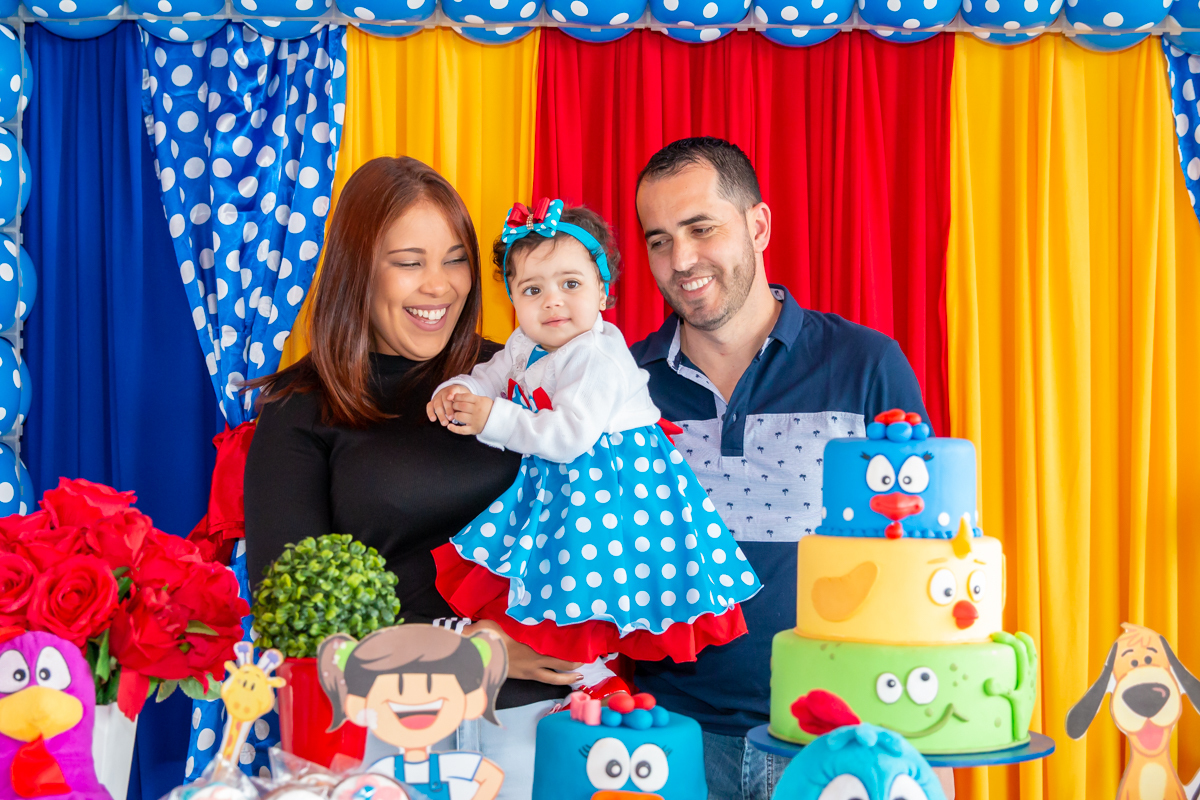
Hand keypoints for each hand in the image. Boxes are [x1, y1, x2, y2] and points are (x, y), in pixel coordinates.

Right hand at [427, 385, 467, 426]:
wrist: (451, 394)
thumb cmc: (460, 399)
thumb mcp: (464, 397)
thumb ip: (464, 402)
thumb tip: (464, 413)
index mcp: (454, 390)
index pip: (453, 390)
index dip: (451, 393)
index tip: (450, 398)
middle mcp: (444, 392)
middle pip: (445, 400)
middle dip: (448, 410)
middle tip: (451, 419)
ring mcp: (437, 397)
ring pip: (437, 404)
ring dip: (440, 414)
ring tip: (444, 423)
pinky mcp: (432, 402)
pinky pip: (429, 406)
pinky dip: (430, 413)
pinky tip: (433, 419)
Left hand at [447, 393, 493, 435]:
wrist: (500, 420)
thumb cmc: (489, 409)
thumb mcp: (484, 400)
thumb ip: (472, 398)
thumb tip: (456, 396)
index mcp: (480, 401)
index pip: (464, 396)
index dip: (457, 396)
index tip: (454, 398)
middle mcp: (477, 410)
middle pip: (460, 406)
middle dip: (454, 405)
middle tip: (454, 406)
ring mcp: (475, 420)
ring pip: (459, 416)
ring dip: (455, 415)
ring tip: (455, 414)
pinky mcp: (474, 429)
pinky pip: (462, 430)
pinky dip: (454, 429)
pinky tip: (449, 426)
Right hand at [464, 619, 581, 684]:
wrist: (475, 659)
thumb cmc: (488, 639)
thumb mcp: (499, 624)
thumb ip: (511, 620)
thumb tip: (517, 606)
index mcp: (532, 649)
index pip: (558, 652)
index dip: (572, 651)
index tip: (584, 648)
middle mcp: (534, 662)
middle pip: (561, 666)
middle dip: (575, 665)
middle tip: (588, 662)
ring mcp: (529, 672)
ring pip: (553, 678)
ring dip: (568, 678)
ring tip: (579, 678)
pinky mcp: (524, 676)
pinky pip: (544, 679)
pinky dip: (555, 680)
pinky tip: (559, 679)